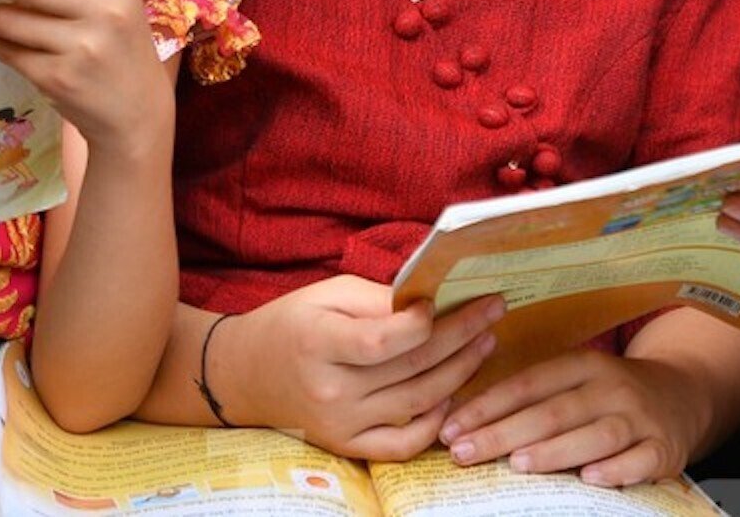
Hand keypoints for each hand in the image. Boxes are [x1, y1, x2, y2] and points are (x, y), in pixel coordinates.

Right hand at [217, 276, 504, 459]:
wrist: (246, 374)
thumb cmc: (292, 323)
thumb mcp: (327, 294)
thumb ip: (378, 299)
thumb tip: (432, 301)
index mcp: (318, 342)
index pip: (383, 339)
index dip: (423, 322)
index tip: (448, 299)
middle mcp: (330, 389)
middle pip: (412, 367)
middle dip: (462, 336)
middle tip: (493, 312)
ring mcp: (340, 424)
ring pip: (418, 403)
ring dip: (461, 372)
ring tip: (485, 343)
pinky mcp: (347, 445)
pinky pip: (403, 445)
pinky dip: (434, 424)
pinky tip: (453, 395)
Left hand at [441, 348, 700, 486]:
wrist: (683, 395)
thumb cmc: (610, 395)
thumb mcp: (577, 381)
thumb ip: (535, 397)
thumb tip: (469, 422)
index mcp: (583, 365)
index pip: (528, 384)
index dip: (487, 406)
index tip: (451, 428)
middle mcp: (611, 386)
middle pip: (554, 410)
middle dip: (505, 432)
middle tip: (465, 452)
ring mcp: (640, 417)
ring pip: (596, 433)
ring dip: (556, 449)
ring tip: (518, 464)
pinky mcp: (664, 447)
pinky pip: (640, 459)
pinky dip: (616, 470)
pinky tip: (590, 479)